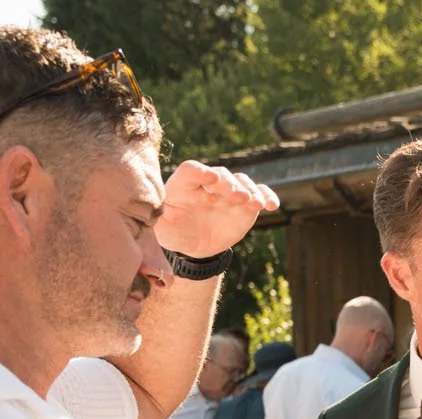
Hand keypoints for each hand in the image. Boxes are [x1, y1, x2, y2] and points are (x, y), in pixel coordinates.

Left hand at [154, 161, 279, 259]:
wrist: (194, 244)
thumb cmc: (172, 232)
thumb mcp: (159, 227)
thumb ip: (156, 219)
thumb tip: (149, 218)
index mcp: (183, 186)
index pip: (190, 170)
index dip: (200, 171)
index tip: (210, 178)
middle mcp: (207, 184)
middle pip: (220, 175)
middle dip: (230, 184)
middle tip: (238, 196)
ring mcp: (228, 193)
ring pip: (241, 182)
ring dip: (250, 190)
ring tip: (255, 203)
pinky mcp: (245, 204)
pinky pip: (258, 195)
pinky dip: (267, 196)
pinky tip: (272, 205)